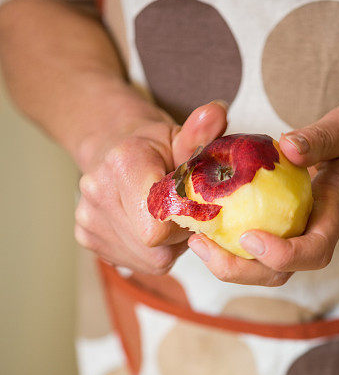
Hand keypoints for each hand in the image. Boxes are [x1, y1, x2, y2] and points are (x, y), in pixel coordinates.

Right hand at [75, 100, 226, 273]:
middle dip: (177, 235)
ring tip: (162, 216)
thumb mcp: (181, 136)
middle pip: (156, 246)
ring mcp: (87, 217)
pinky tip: (146, 225)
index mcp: (123, 163)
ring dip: (165, 246)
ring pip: (148, 259)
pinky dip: (149, 252)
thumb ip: (201, 133)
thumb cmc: (154, 145)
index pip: (161, 224)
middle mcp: (97, 191)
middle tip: (179, 210)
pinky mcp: (85, 236)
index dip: (185, 220)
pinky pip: (134, 262)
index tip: (190, 203)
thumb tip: (217, 112)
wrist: (111, 144)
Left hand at [188, 94, 338, 285]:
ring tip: (196, 239)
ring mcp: (305, 230)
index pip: (315, 249)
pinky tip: (206, 224)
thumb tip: (288, 148)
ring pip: (268, 268)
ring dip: (230, 263)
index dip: (283, 255)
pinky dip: (231, 244)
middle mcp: (319, 229)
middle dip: (240, 270)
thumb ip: (323, 137)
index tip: (250, 237)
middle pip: (282, 273)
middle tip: (200, 244)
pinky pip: (261, 246)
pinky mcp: (292, 223)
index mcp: (337, 209)